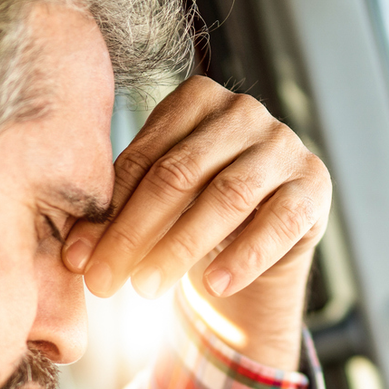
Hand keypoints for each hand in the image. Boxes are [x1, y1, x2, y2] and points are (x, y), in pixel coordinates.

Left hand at [62, 77, 330, 370]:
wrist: (260, 242)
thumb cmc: (195, 214)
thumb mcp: (155, 205)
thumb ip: (120, 212)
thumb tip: (74, 254)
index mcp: (196, 99)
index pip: (144, 158)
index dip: (106, 213)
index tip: (78, 260)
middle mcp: (244, 111)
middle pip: (179, 175)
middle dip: (134, 234)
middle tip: (104, 282)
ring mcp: (284, 144)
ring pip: (227, 196)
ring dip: (180, 248)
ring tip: (146, 289)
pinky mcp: (314, 184)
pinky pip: (278, 222)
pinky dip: (243, 256)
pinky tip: (213, 286)